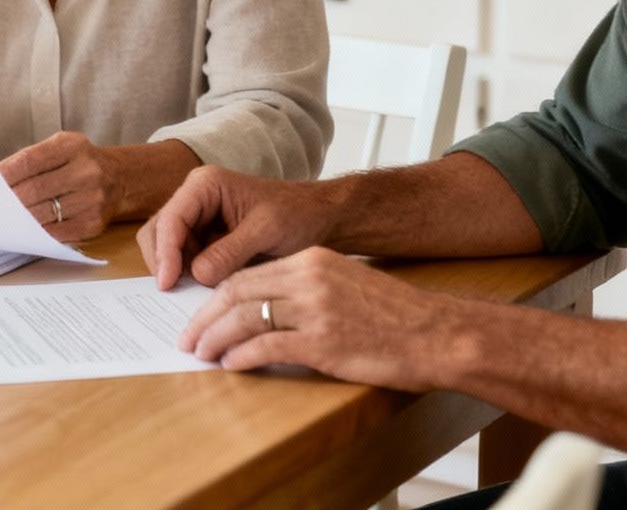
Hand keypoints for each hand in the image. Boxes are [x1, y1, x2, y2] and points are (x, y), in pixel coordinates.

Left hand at [0, 131, 120, 241]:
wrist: (119, 179)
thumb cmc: (79, 163)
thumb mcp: (60, 148)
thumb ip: (31, 159)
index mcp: (73, 147)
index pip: (29, 160)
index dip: (5, 174)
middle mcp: (86, 172)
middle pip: (34, 190)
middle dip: (8, 200)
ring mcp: (92, 200)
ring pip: (43, 214)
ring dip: (19, 218)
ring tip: (3, 218)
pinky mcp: (93, 224)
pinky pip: (55, 232)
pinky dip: (36, 232)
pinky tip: (25, 229)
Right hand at [137, 166, 340, 288]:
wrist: (319, 217)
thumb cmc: (297, 214)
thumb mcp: (266, 231)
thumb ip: (229, 251)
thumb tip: (196, 274)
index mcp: (205, 185)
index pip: (171, 220)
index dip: (165, 253)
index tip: (167, 283)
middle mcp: (195, 198)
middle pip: (158, 231)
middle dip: (163, 261)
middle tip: (173, 292)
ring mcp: (198, 218)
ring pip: (167, 247)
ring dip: (174, 270)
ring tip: (192, 291)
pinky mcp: (205, 238)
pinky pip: (185, 258)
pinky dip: (187, 274)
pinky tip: (202, 289)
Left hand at [178, 247, 460, 390]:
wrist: (438, 333)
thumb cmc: (397, 317)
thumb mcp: (347, 285)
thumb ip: (307, 291)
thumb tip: (266, 312)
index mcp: (313, 260)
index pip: (248, 274)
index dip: (217, 297)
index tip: (201, 315)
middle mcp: (309, 277)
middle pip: (237, 292)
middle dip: (205, 317)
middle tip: (188, 338)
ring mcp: (315, 309)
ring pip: (245, 318)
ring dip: (216, 338)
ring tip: (202, 354)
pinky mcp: (323, 342)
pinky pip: (267, 347)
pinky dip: (242, 357)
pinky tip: (231, 365)